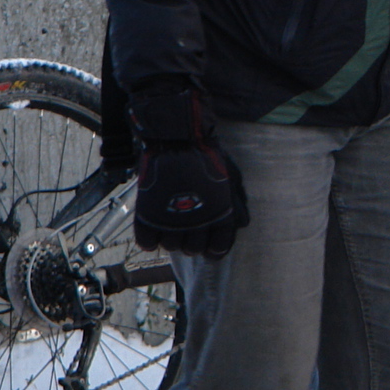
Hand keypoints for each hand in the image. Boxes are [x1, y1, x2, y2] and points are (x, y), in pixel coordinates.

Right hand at [131, 84, 248, 256]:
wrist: (178, 140)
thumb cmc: (208, 157)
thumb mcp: (231, 179)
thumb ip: (237, 204)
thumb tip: (243, 224)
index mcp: (219, 216)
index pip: (218, 249)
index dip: (214, 250)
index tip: (208, 245)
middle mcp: (197, 224)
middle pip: (192, 250)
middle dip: (192, 243)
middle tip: (188, 229)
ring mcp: (171, 221)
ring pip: (170, 246)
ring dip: (171, 238)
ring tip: (171, 224)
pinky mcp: (148, 216)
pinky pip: (146, 242)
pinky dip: (149, 240)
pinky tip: (154, 230)